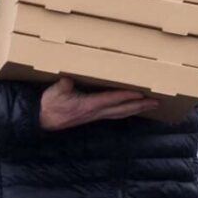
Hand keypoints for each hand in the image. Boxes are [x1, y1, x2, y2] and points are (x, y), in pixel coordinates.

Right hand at [39, 77, 159, 130]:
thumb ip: (64, 85)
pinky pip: (114, 113)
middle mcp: (95, 112)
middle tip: (156, 102)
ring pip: (121, 113)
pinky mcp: (93, 116)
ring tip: (150, 105)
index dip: (127, 96)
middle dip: (140, 105)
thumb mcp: (55, 91)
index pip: (112, 100)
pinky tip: (131, 108)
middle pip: (123, 109)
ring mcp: (95, 116)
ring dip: (136, 109)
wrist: (41, 119)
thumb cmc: (48, 104)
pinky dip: (126, 110)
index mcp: (88, 105)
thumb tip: (70, 78)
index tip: (141, 93)